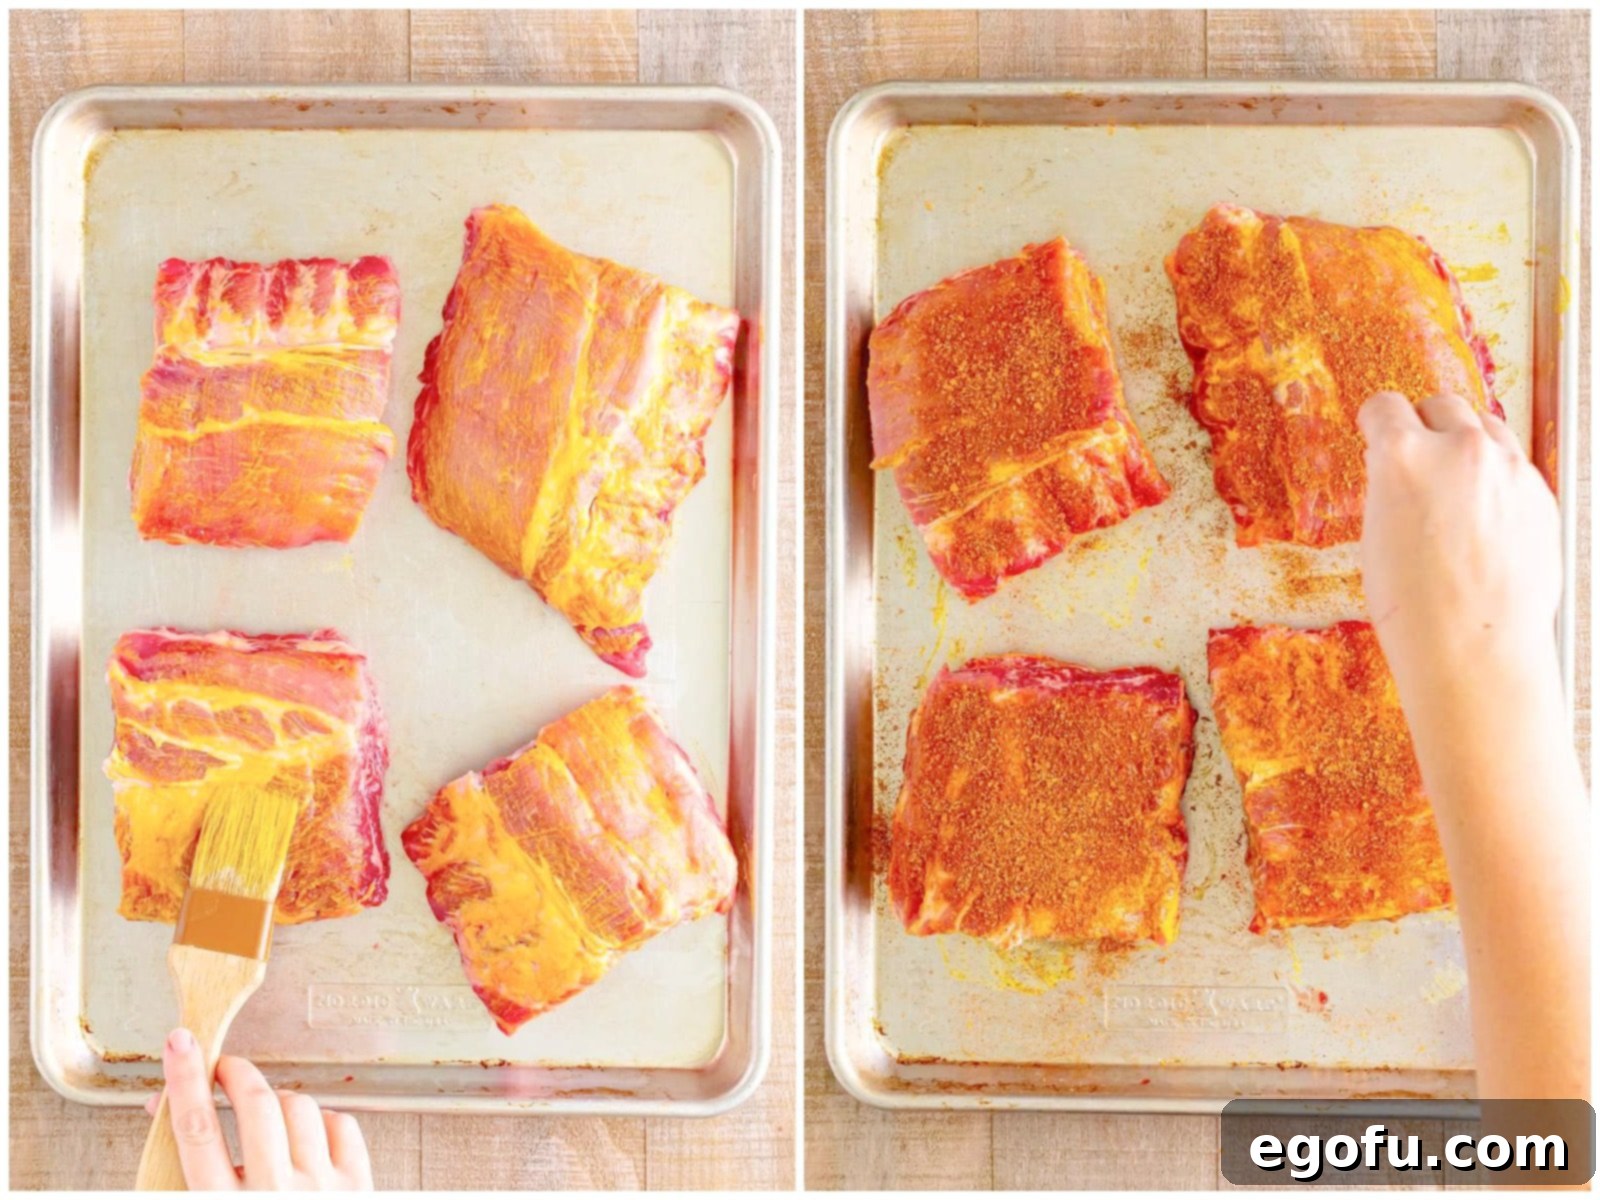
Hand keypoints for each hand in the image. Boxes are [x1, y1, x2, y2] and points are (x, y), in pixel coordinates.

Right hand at [146, 1028, 372, 1189]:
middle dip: (235, 1074)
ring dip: (277, 1101)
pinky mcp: (360, 1187)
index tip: (179, 1042)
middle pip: (255, 1105)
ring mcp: (323, 1190)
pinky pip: (341, 1125)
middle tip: (223, 1068)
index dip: (186, 1080)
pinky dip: (322, 1121)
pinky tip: (306, 1139)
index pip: (196, 1131)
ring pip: (299, 1107)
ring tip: (263, 1118)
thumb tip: (165, 1109)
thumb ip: (183, 1173)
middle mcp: (274, 1196)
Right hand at [1356, 391, 1562, 688]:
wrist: (1476, 646)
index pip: (1385, 406)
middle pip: (1443, 405)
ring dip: (1466, 445)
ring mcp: (1509, 469)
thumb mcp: (1375, 537)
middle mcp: (1460, 449)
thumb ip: (1391, 488)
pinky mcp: (1541, 494)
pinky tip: (1483, 519)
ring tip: (1454, 487)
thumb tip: (1400, 474)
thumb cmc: (1416, 607)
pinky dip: (1497, 479)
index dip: (1377, 423)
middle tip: (1417, 459)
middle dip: (1425, 426)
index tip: (1377, 434)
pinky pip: (1515, 465)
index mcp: (1404, 456)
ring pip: (1486, 427)